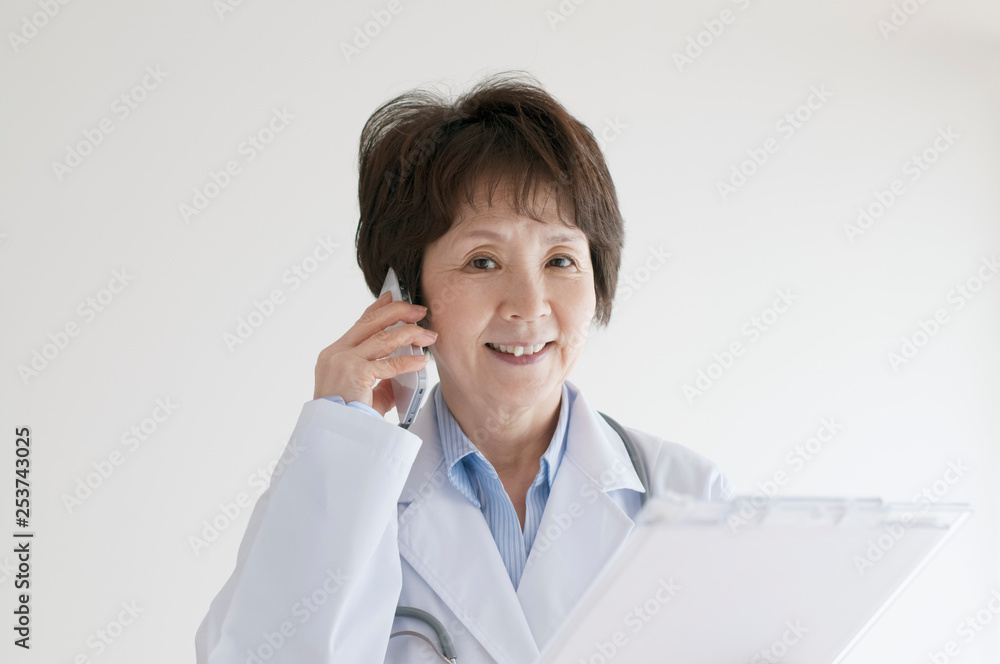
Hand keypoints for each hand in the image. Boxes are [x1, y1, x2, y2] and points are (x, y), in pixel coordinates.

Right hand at [314, 291, 436, 414]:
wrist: (332, 437)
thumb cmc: (347, 417)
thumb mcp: (363, 391)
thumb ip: (380, 377)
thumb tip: (404, 367)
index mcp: (335, 354)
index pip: (360, 323)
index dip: (378, 307)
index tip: (393, 295)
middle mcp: (337, 353)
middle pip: (372, 322)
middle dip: (399, 312)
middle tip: (419, 310)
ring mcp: (344, 362)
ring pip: (383, 339)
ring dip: (410, 334)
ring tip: (429, 335)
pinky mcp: (355, 374)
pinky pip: (389, 364)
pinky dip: (409, 361)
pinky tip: (422, 359)